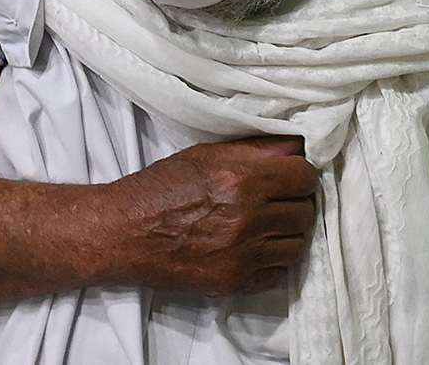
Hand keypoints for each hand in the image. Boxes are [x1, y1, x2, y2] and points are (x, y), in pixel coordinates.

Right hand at [102, 137, 317, 295]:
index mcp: (239, 180)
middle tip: (274, 200)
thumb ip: (253, 150)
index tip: (287, 176)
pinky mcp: (235, 282)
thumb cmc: (159, 189)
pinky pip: (278, 273)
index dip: (297, 174)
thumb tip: (295, 146)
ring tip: (264, 224)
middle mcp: (246, 218)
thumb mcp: (203, 155)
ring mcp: (242, 255)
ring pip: (297, 245)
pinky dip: (270, 261)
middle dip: (294, 203)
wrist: (124, 233)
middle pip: (304, 212)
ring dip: (285, 233)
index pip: (303, 176)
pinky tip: (251, 247)